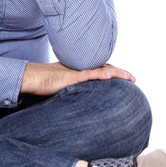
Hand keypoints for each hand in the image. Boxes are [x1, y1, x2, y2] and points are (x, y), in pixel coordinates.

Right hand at [20, 62, 135, 95]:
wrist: (32, 77)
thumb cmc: (43, 83)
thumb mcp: (62, 86)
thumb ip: (73, 89)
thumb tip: (79, 98)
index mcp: (79, 70)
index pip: (100, 69)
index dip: (113, 72)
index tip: (125, 77)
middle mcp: (80, 68)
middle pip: (104, 68)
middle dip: (120, 73)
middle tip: (133, 79)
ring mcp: (76, 72)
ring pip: (101, 70)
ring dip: (117, 73)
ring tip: (129, 78)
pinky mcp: (71, 77)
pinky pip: (88, 75)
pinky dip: (100, 75)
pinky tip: (110, 76)